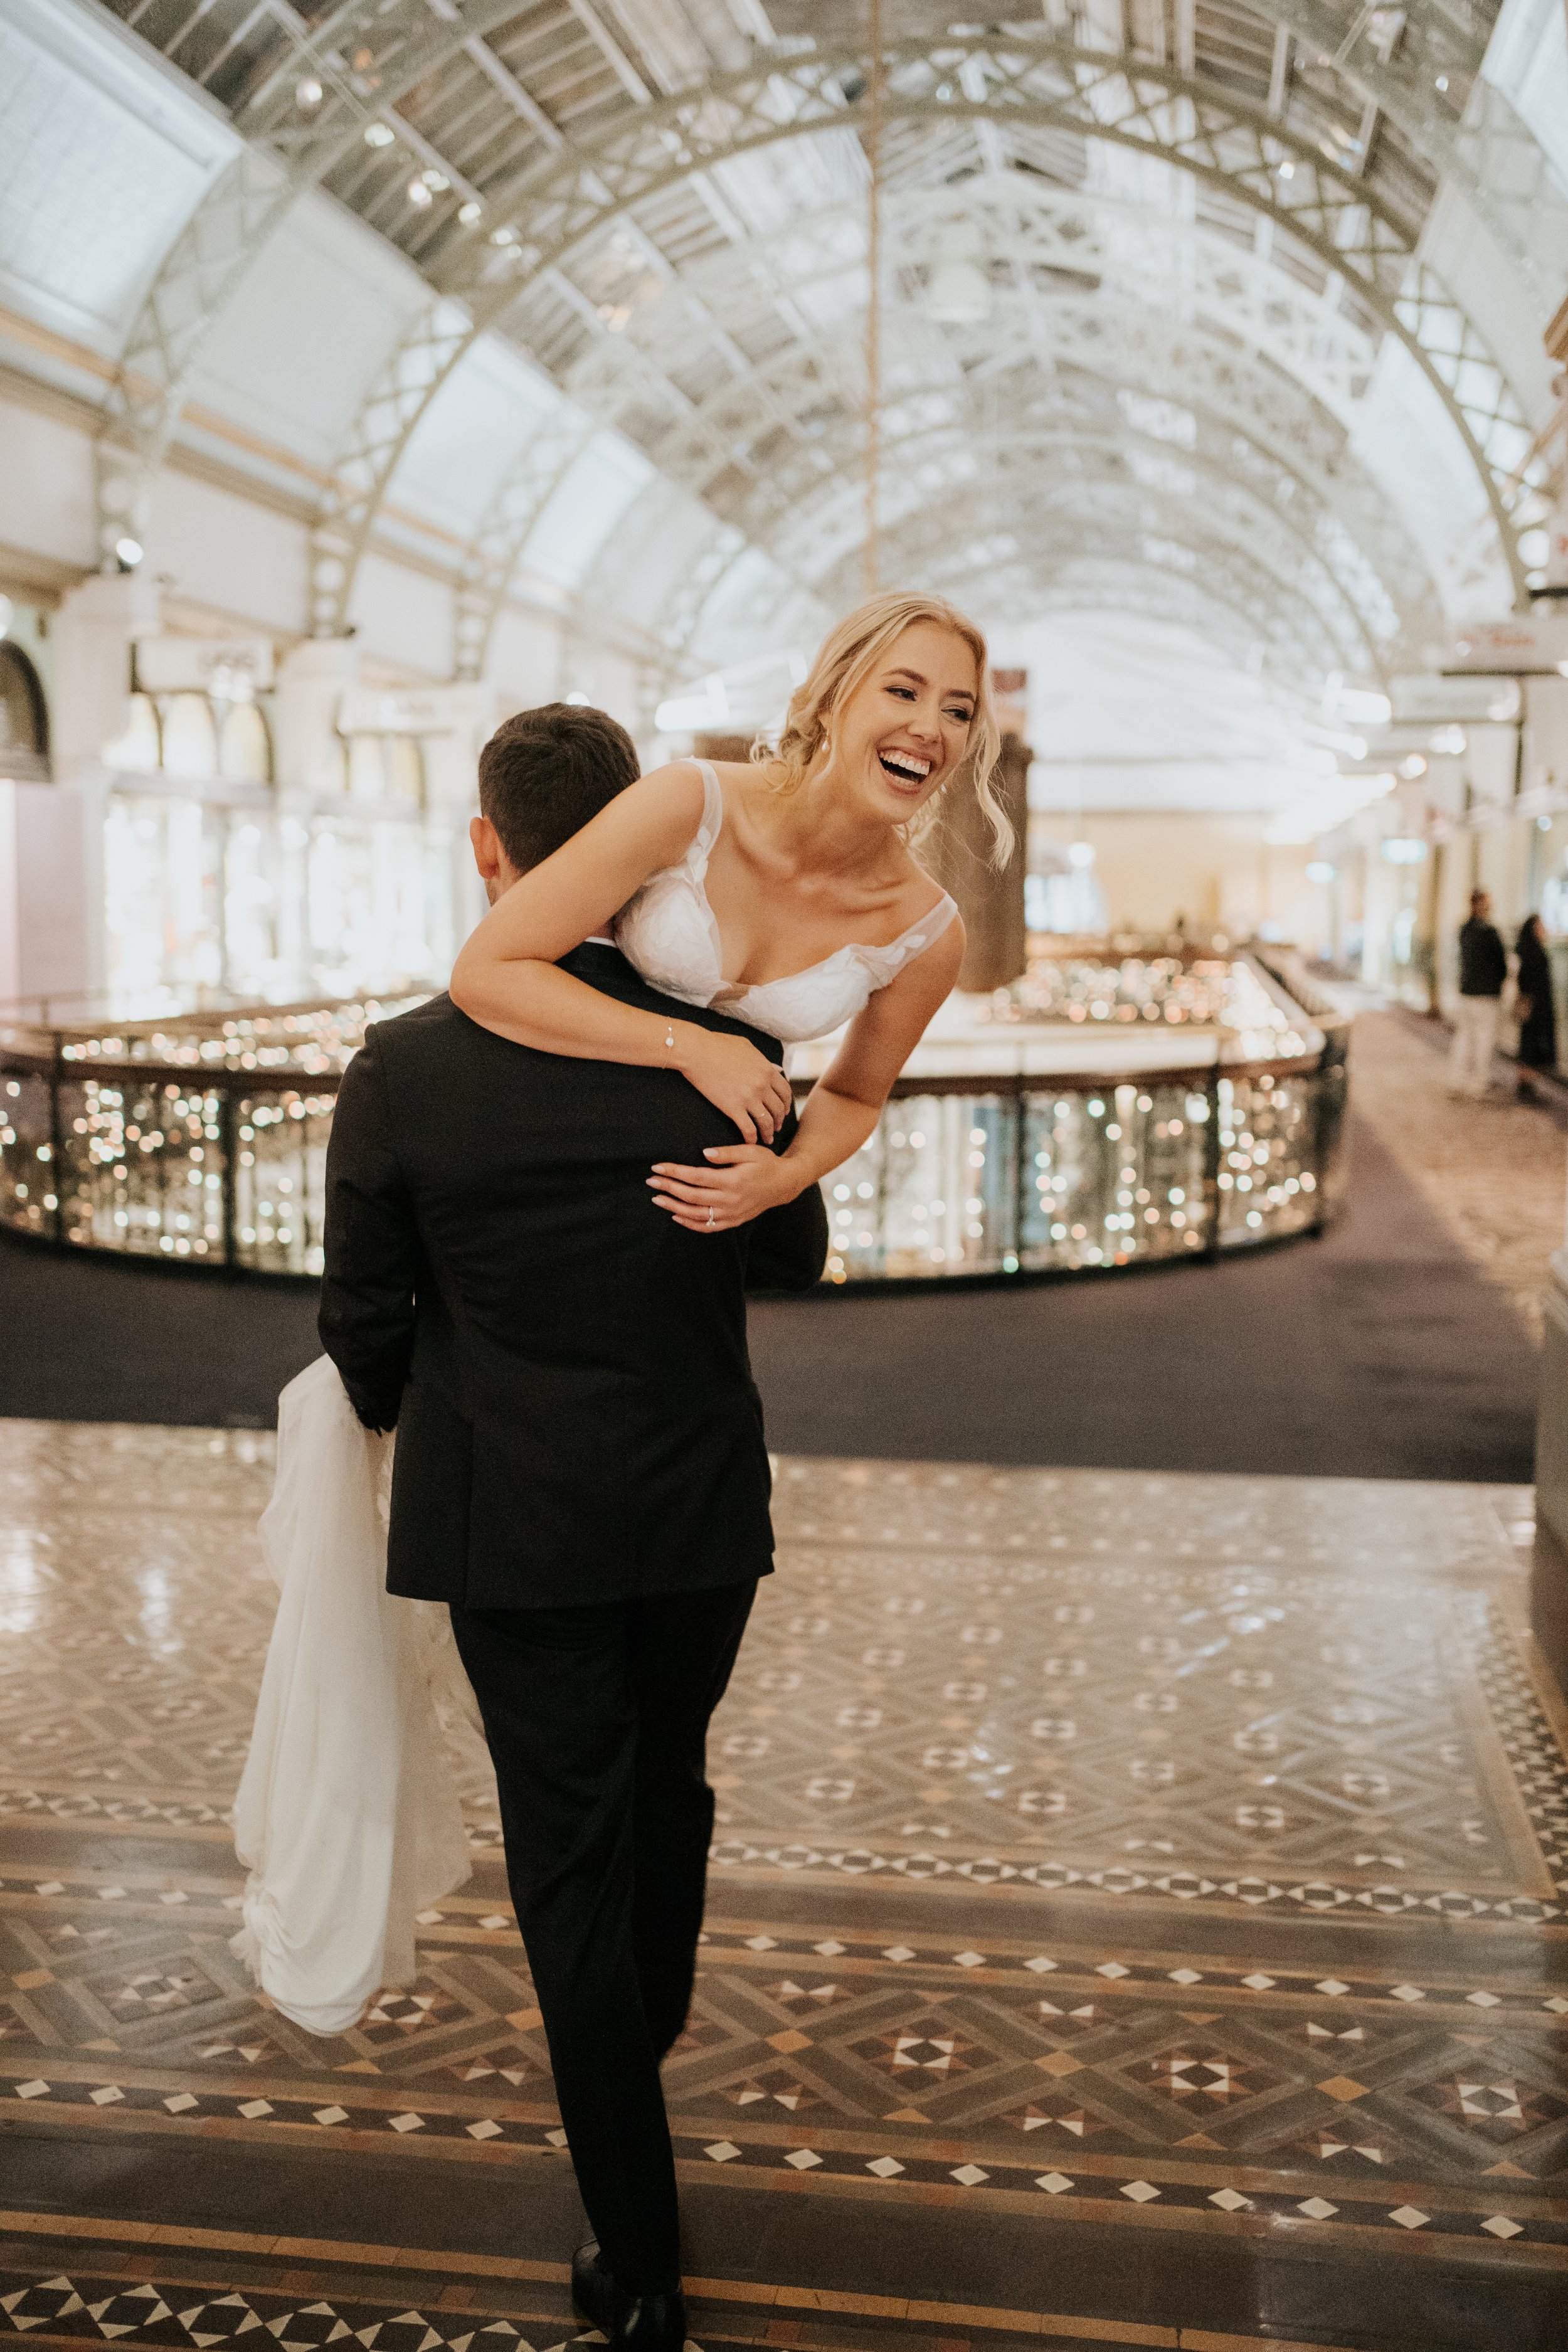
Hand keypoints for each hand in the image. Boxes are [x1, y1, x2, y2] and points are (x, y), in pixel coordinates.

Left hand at [649, 1144, 795, 1232]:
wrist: (784, 1184)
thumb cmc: (766, 1163)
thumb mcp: (750, 1151)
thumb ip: (727, 1152)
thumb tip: (704, 1153)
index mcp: (732, 1180)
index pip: (696, 1177)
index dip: (675, 1172)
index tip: (658, 1167)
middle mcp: (730, 1200)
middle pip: (691, 1196)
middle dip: (669, 1188)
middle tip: (651, 1181)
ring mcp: (731, 1213)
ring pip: (696, 1215)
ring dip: (674, 1208)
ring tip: (657, 1199)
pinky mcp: (733, 1221)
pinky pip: (708, 1227)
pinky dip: (691, 1224)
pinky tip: (676, 1217)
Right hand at [677, 1028, 792, 1144]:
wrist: (696, 1051)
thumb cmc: (717, 1044)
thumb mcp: (747, 1047)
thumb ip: (764, 1060)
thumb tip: (778, 1069)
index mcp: (766, 1069)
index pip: (785, 1091)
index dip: (786, 1104)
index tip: (783, 1111)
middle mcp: (762, 1085)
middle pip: (778, 1109)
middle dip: (780, 1120)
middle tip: (776, 1127)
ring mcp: (748, 1097)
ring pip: (766, 1122)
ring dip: (769, 1132)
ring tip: (767, 1139)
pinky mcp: (733, 1108)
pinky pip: (748, 1129)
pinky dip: (752, 1138)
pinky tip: (751, 1142)